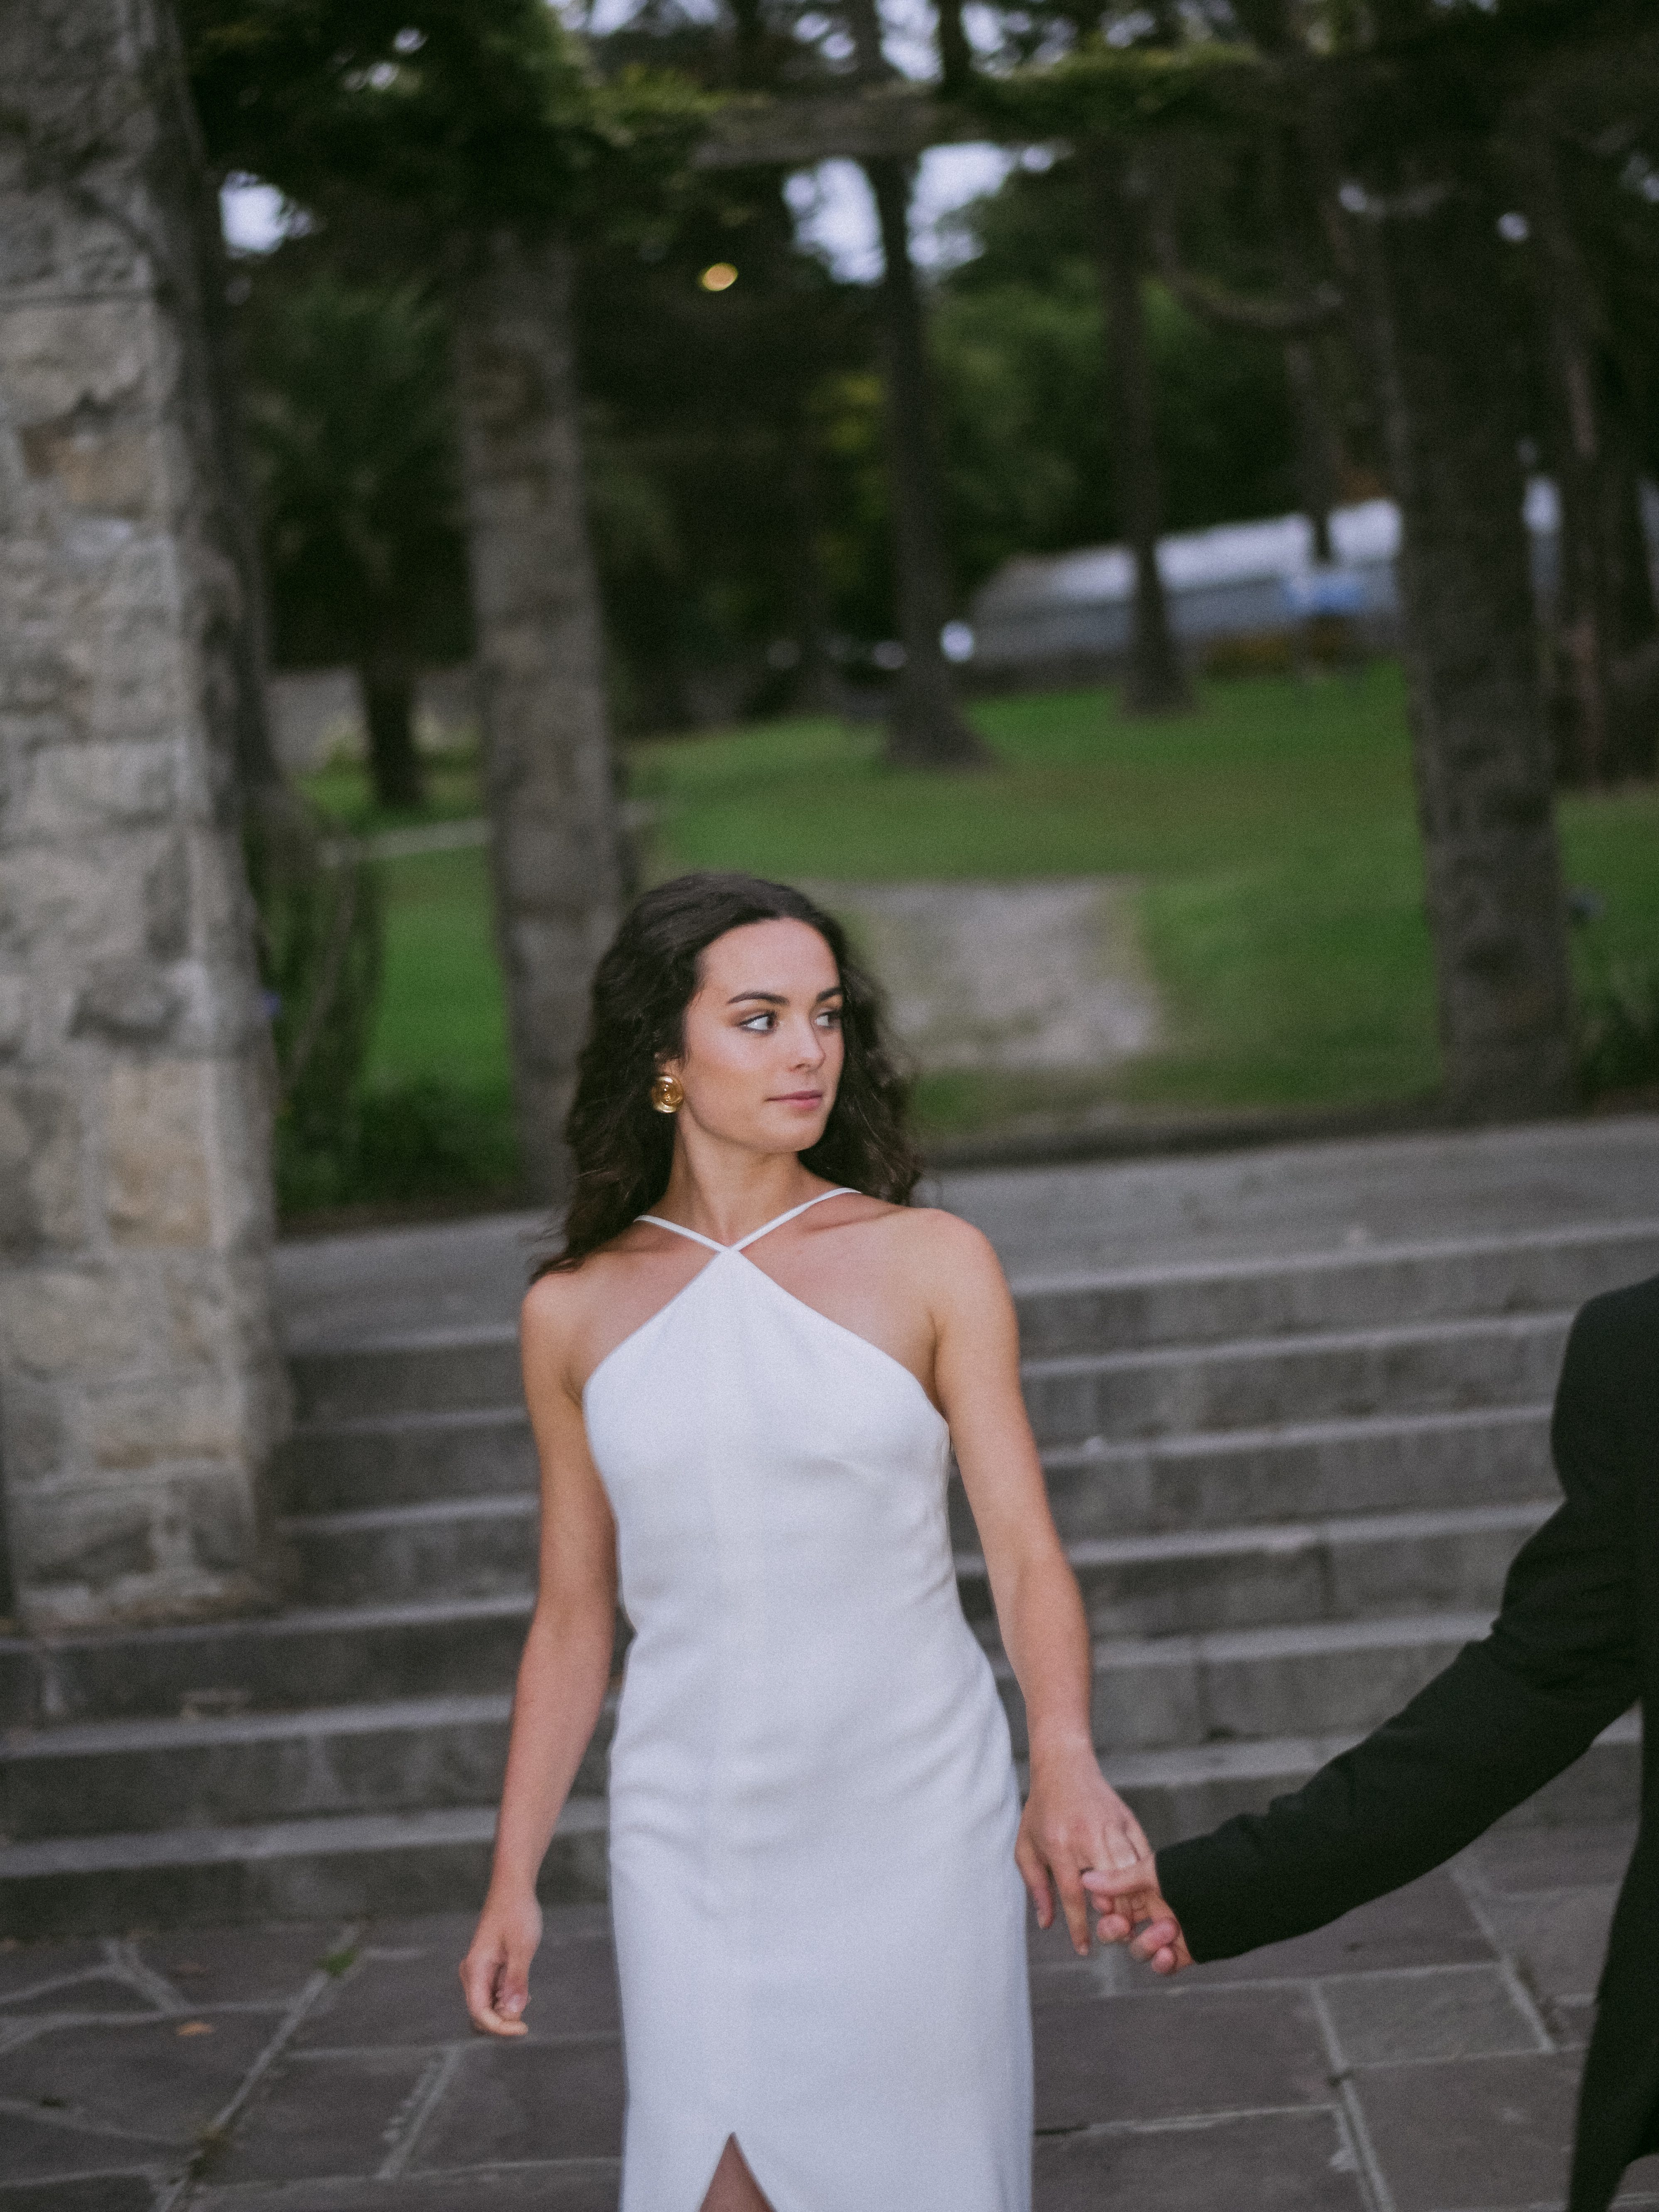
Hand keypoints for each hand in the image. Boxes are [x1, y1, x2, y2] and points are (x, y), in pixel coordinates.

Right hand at [459, 1890, 542, 2034]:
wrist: (513, 1887)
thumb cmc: (517, 1913)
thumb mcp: (521, 1947)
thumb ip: (516, 1980)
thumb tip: (513, 2013)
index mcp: (475, 1970)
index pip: (480, 2014)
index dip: (500, 2028)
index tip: (525, 2028)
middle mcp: (473, 1974)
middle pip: (482, 2015)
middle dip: (503, 2020)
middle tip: (526, 2007)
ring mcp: (480, 1972)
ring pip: (489, 2006)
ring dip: (507, 2008)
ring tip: (525, 1989)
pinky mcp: (488, 1969)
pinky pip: (494, 1994)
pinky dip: (508, 1997)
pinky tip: (522, 1987)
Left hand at [1016, 1742, 1153, 1956]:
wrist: (1064, 1765)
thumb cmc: (1042, 1809)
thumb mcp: (1027, 1847)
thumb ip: (1036, 1886)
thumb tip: (1046, 1924)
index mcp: (1059, 1845)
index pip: (1072, 1895)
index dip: (1079, 1927)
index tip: (1084, 1949)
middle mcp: (1087, 1837)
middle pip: (1110, 1887)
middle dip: (1115, 1917)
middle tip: (1115, 1935)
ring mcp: (1111, 1827)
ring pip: (1131, 1873)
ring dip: (1133, 1900)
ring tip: (1131, 1920)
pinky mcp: (1129, 1820)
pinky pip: (1143, 1855)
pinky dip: (1145, 1876)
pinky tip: (1143, 1893)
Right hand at [1081, 1868, 1191, 1975]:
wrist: (1231, 1896)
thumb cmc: (1194, 1876)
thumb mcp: (1153, 1872)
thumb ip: (1119, 1879)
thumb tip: (1085, 1879)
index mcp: (1142, 1887)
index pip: (1111, 1901)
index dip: (1104, 1907)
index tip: (1104, 1905)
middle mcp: (1151, 1910)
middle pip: (1116, 1929)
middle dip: (1113, 1930)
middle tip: (1122, 1925)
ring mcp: (1164, 1933)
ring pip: (1137, 1950)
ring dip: (1148, 1943)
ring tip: (1170, 1928)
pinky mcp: (1180, 1953)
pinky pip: (1160, 1967)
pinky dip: (1161, 1964)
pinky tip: (1168, 1953)